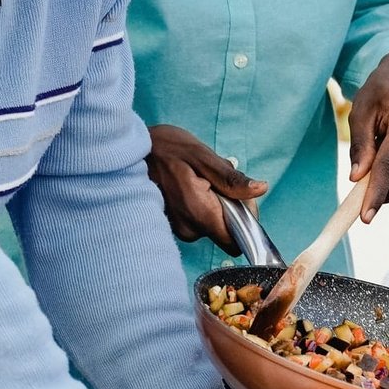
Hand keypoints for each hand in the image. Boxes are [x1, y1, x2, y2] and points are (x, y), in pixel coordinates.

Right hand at [145, 125, 268, 252]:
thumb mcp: (202, 156)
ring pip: (212, 224)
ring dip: (213, 203)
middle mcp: (188, 228)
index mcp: (199, 213)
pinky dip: (200, 205)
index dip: (244, 220)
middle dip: (228, 206)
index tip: (238, 197)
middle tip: (212, 180)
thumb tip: (260, 190)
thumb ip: (231, 179)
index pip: (235, 241)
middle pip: (225, 231)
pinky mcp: (173, 225)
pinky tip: (186, 186)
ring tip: (196, 179)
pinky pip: (198, 221)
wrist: (128, 151)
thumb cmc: (165, 148)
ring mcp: (178, 229)